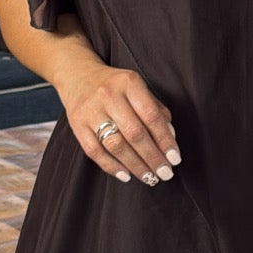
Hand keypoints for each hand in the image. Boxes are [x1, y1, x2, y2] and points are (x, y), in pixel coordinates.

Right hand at [58, 53, 181, 187]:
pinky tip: (126, 175)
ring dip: (135, 166)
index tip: (175, 158)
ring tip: (149, 177)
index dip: (165, 140)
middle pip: (134, 134)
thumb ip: (155, 109)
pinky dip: (112, 166)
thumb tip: (170, 138)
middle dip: (153, 157)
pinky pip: (95, 151)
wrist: (77, 75)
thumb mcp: (137, 88)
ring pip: (116, 145)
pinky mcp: (77, 124)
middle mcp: (109, 95)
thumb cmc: (116, 86)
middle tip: (165, 173)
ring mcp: (91, 110)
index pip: (151, 116)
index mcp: (129, 83)